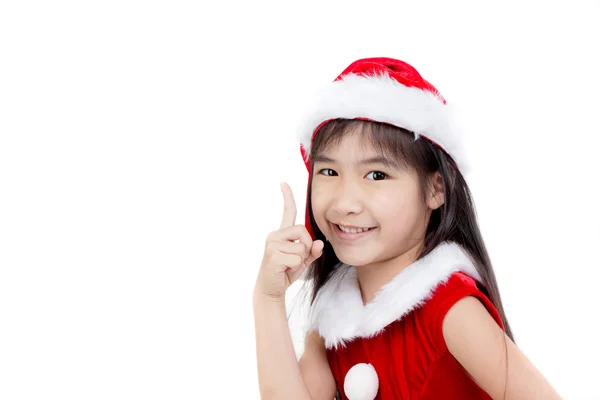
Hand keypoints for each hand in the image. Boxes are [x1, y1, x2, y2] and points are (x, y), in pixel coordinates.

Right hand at [254, 182, 323, 300]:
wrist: (271, 290)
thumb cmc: (285, 272)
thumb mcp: (302, 260)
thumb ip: (312, 251)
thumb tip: (319, 243)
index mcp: (282, 233)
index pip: (288, 212)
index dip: (287, 197)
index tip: (283, 182)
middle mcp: (275, 235)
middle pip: (303, 231)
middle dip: (306, 246)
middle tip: (296, 259)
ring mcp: (272, 244)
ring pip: (302, 246)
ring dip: (301, 259)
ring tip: (288, 265)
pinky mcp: (273, 255)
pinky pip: (297, 258)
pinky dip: (296, 267)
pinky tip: (284, 270)